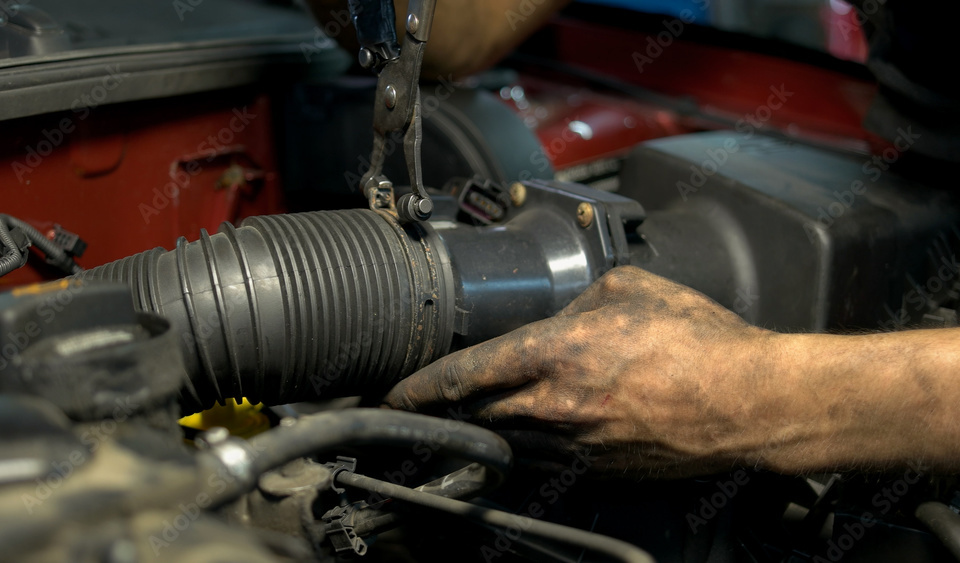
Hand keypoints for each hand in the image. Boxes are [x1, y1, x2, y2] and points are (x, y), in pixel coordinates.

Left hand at [383, 266, 777, 477]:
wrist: (749, 401)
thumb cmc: (699, 343)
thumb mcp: (630, 290)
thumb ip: (580, 297)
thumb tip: (566, 308)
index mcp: (555, 354)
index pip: (464, 374)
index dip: (420, 385)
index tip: (395, 391)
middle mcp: (554, 407)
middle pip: (475, 414)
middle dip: (443, 412)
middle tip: (421, 408)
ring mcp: (575, 447)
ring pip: (506, 442)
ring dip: (483, 430)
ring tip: (469, 419)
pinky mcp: (599, 471)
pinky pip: (544, 460)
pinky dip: (526, 447)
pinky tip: (530, 435)